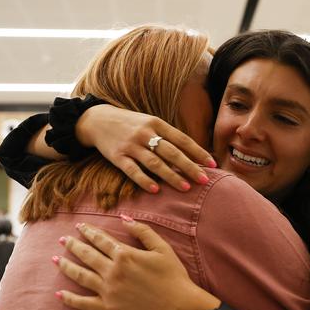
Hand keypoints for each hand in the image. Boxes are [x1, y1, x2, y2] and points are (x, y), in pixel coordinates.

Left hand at [54, 219, 218, 309]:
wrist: (178, 307)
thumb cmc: (174, 276)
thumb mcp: (162, 248)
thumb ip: (142, 231)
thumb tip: (124, 217)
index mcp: (125, 254)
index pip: (100, 239)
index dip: (88, 231)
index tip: (79, 226)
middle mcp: (113, 271)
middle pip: (86, 254)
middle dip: (72, 245)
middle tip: (62, 239)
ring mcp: (108, 290)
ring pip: (80, 275)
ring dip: (65, 266)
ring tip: (55, 259)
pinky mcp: (109, 308)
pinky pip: (84, 303)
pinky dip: (70, 299)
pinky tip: (59, 294)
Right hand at [78, 105, 216, 192]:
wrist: (97, 120)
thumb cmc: (131, 124)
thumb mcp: (150, 122)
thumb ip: (168, 136)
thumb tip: (193, 154)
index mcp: (157, 123)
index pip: (182, 139)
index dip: (198, 152)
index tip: (212, 164)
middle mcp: (145, 133)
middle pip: (171, 152)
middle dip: (189, 167)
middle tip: (204, 180)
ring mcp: (131, 145)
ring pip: (155, 163)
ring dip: (171, 176)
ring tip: (185, 188)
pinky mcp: (117, 157)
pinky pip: (132, 171)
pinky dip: (144, 181)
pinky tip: (155, 190)